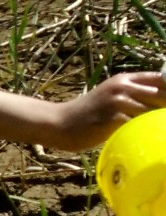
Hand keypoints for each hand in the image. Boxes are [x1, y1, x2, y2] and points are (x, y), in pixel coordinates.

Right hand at [49, 72, 164, 150]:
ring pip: (152, 110)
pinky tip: (143, 136)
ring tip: (154, 129)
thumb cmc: (88, 114)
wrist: (61, 123)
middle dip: (165, 108)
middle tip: (160, 119)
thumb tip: (161, 100)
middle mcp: (122, 86)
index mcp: (123, 79)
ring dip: (156, 121)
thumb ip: (133, 94)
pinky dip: (144, 130)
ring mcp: (117, 101)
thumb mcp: (110, 96)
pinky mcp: (113, 117)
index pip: (160, 78)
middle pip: (161, 95)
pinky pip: (138, 124)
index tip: (164, 105)